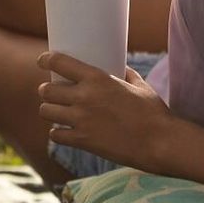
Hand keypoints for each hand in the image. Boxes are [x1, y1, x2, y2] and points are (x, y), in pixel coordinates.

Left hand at [37, 51, 172, 171]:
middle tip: (52, 93)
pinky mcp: (83, 141)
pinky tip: (64, 132)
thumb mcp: (139, 85)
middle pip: (46, 90)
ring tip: (56, 112)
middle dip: (46, 90)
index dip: (46, 60)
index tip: (42, 60)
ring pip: (46, 111)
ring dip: (49, 110)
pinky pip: (55, 135)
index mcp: (97, 78)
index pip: (59, 62)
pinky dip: (57, 133)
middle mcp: (84, 97)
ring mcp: (81, 120)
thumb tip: (119, 67)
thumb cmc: (154, 112)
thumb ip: (125, 74)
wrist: (161, 142)